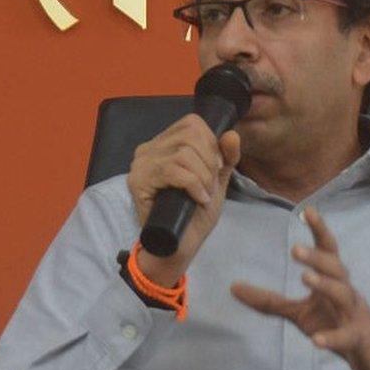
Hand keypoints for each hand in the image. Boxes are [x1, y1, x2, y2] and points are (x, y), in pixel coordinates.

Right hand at [126, 114, 240, 286]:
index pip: (192, 123)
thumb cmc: (194, 214)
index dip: (211, 143)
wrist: (179, 246)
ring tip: (203, 194)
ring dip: (203, 176)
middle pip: (190, 136)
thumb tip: (231, 134)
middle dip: (209, 162)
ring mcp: (140, 165)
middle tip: (210, 185)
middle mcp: (147, 149)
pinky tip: (198, 199)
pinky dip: (193, 184)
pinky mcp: (138, 181)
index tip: (215, 168)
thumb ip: (225, 157)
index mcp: (164, 144)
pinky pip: (173, 171)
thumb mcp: (216, 181)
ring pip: (183, 153)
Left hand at [231, 207, 369, 369]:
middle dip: (317, 257)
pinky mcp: (359, 340)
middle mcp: (346, 292)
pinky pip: (347, 337)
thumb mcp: (298, 312)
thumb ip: (268, 300)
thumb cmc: (335, 322)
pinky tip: (317, 340)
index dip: (320, 230)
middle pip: (336, 268)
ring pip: (345, 295)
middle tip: (294, 248)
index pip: (328, 250)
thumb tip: (232, 287)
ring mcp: (355, 316)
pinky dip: (333, 337)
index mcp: (332, 281)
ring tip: (305, 278)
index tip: (308, 209)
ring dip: (326, 285)